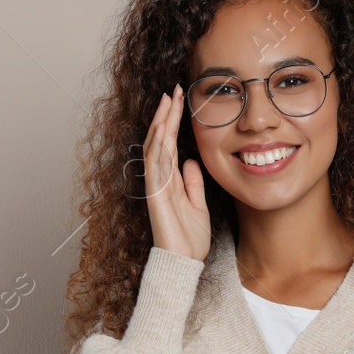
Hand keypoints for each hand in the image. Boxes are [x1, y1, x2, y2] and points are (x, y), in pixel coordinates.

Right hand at [142, 84, 210, 261]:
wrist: (184, 263)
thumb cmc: (189, 239)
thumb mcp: (199, 205)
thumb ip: (193, 183)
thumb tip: (191, 162)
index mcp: (171, 180)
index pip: (169, 143)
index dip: (173, 121)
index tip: (180, 100)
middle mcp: (161, 179)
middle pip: (160, 139)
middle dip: (166, 114)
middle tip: (173, 90)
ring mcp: (156, 186)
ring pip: (155, 146)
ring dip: (161, 122)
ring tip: (167, 100)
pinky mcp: (155, 195)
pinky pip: (155, 166)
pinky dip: (157, 146)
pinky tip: (161, 129)